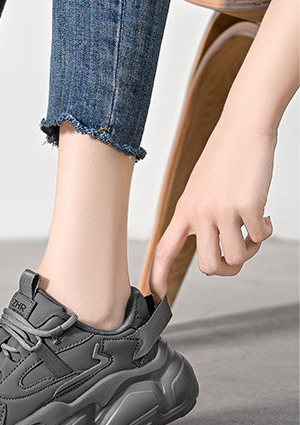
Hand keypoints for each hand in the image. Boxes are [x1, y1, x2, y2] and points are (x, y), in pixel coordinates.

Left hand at [149, 114, 275, 299]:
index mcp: (184, 211)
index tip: (158, 295)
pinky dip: (266, 230)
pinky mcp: (247, 207)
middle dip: (226, 269)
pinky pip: (260, 238)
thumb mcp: (200, 189)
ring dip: (250, 248)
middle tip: (237, 254)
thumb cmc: (224, 159)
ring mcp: (222, 211)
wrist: (242, 129)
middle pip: (207, 266)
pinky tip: (264, 212)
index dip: (158, 276)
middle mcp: (199, 213)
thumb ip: (201, 217)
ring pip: (237, 258)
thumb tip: (214, 248)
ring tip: (252, 227)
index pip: (164, 250)